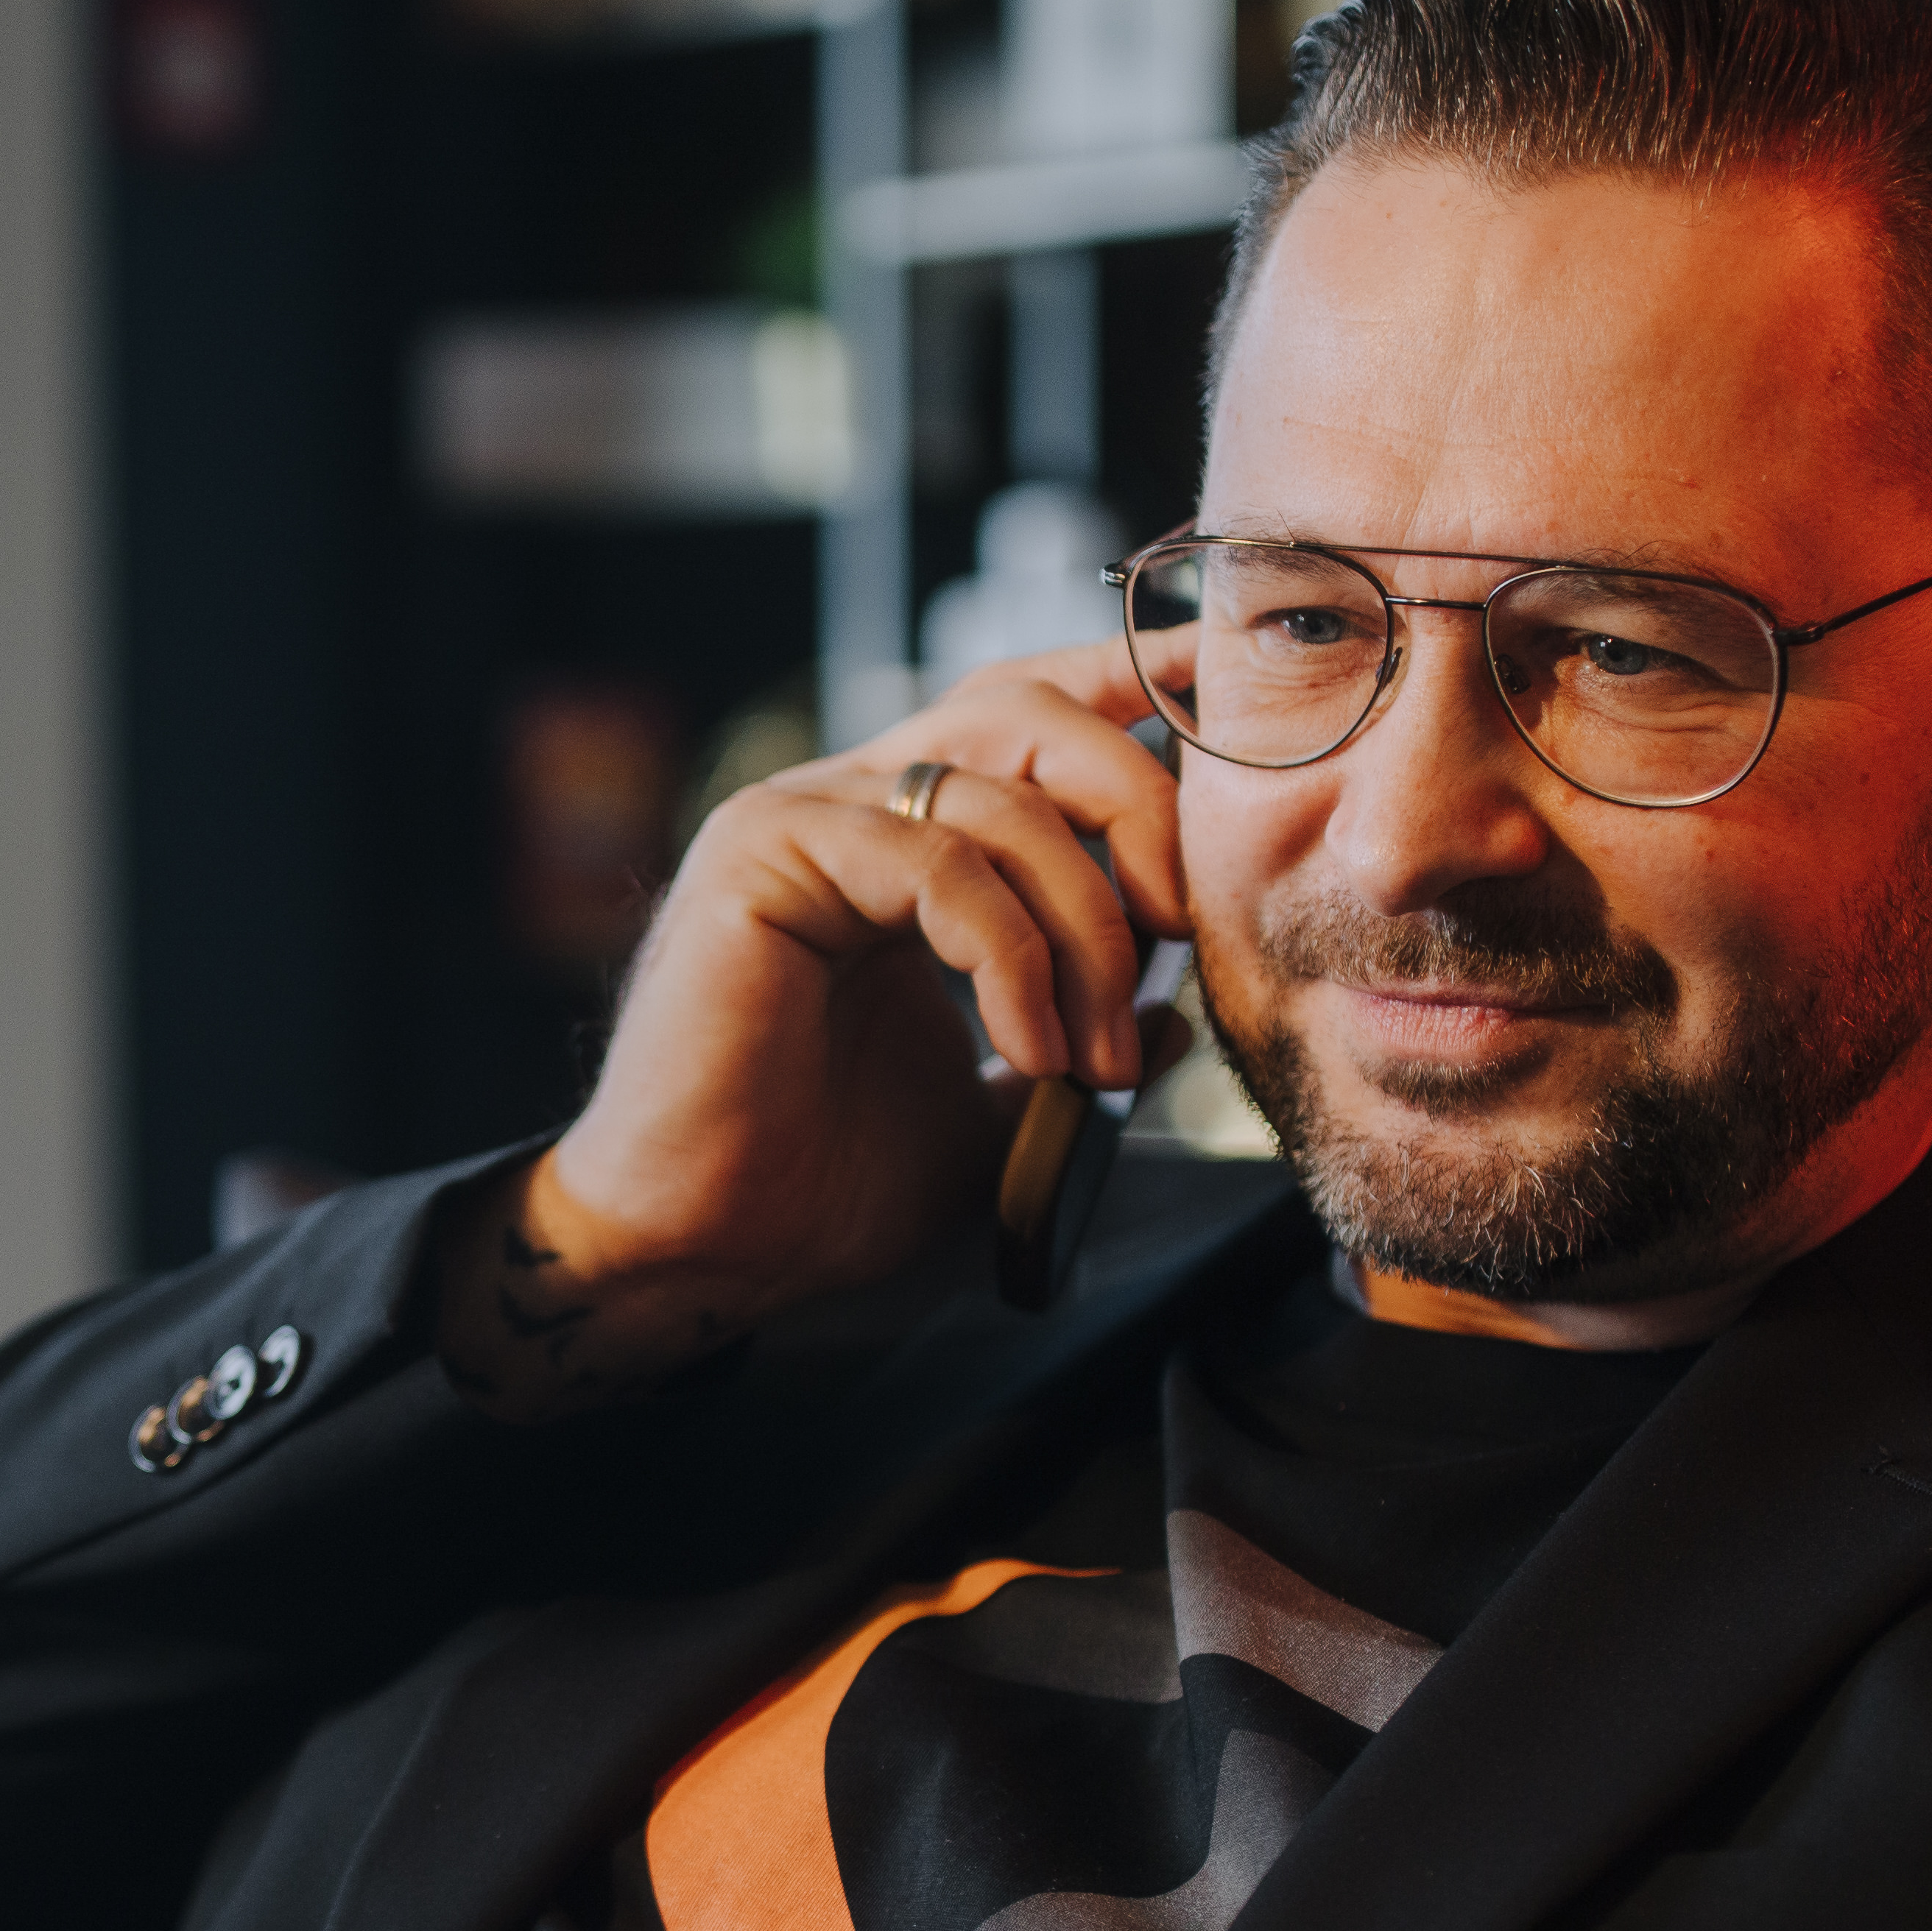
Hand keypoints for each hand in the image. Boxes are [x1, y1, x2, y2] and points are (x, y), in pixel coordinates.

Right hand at [437, 652, 1193, 1416]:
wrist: (707, 1247)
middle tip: (1179, 931)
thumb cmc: (821, 1186)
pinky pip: (934, 864)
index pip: (1028, 716)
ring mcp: (800, 817)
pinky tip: (1027, 1050)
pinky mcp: (763, 853)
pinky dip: (1010, 957)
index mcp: (901, 839)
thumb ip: (1069, 1044)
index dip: (1129, 683)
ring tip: (1097, 1059)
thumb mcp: (993, 1112)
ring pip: (997, 796)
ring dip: (1083, 930)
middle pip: (1029, 716)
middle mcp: (848, 804)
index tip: (1224, 690)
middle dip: (1135, 807)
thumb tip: (1173, 1009)